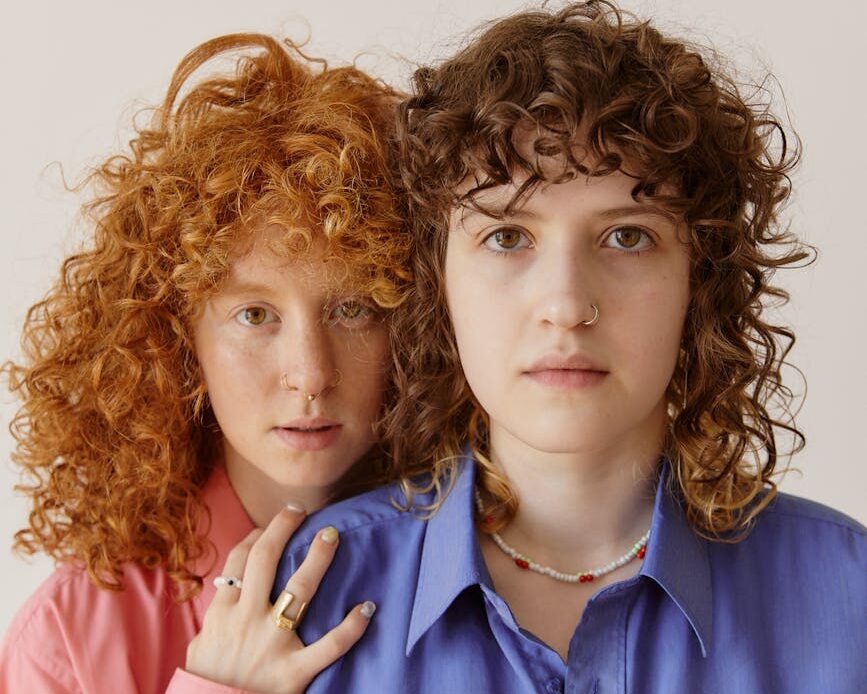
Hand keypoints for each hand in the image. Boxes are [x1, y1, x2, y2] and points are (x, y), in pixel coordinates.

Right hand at [185, 505, 373, 692]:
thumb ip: (216, 617)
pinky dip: (351, 627)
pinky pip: (329, 646)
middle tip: (300, 511)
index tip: (270, 524)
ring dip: (318, 559)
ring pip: (299, 589)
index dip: (255, 536)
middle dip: (283, 529)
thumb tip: (228, 590)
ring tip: (332, 535)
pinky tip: (367, 608)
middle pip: (265, 561)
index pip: (239, 561)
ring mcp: (272, 643)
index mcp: (223, 613)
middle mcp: (247, 620)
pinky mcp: (294, 671)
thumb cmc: (207, 684)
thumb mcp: (201, 645)